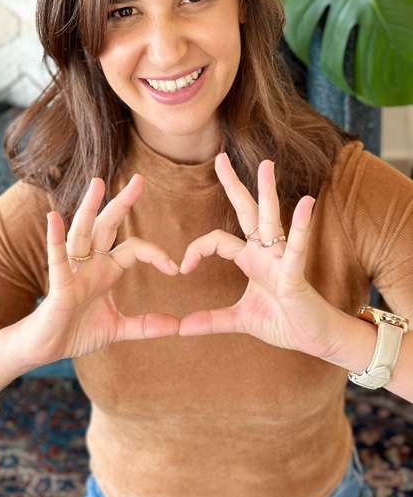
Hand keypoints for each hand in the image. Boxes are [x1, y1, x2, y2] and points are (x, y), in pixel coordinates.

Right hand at [17, 174, 179, 367]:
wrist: (46, 349)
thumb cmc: (76, 332)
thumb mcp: (117, 328)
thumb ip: (145, 326)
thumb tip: (177, 326)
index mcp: (106, 270)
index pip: (133, 249)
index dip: (155, 254)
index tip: (175, 269)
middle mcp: (90, 264)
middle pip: (107, 226)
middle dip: (122, 203)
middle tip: (139, 179)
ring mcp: (72, 271)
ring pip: (82, 233)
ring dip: (89, 207)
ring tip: (97, 182)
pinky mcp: (58, 286)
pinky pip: (56, 259)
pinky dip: (55, 239)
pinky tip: (53, 217)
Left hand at [178, 154, 343, 358]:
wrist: (315, 339)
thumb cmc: (284, 322)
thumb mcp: (240, 320)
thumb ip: (212, 320)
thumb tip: (181, 327)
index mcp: (250, 259)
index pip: (217, 241)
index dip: (197, 249)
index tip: (181, 268)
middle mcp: (265, 252)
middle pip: (246, 211)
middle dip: (233, 184)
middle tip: (220, 157)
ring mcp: (281, 259)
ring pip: (271, 219)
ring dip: (268, 191)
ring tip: (266, 164)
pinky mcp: (295, 273)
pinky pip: (296, 247)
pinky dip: (300, 226)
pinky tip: (306, 203)